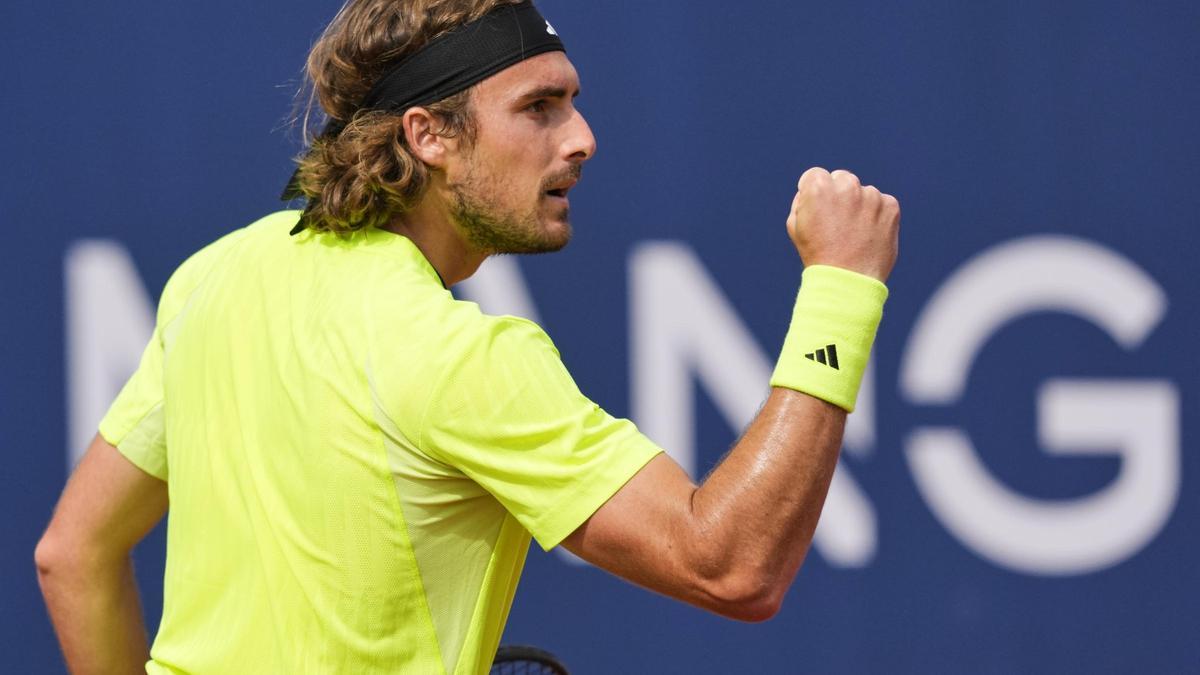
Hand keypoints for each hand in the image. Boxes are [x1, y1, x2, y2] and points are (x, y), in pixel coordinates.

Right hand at [785, 167, 899, 282]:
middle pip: (841, 179)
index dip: (814, 193)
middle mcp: (847, 186)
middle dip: (839, 195)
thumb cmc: (818, 254)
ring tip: (854, 234)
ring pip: (863, 193)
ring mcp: (871, 196)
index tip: (818, 208)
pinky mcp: (891, 207)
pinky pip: (882, 204)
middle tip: (837, 223)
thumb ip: (802, 200)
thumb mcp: (795, 226)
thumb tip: (812, 189)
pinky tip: (868, 235)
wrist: (848, 280)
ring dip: (859, 206)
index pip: (816, 175)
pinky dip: (877, 216)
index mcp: (819, 188)